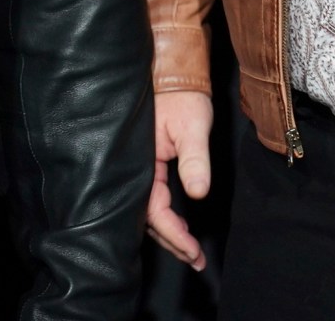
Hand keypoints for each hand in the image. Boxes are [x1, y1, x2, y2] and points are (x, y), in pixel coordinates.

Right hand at [146, 90, 213, 270]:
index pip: (155, 211)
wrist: (173, 75)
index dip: (174, 235)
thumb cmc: (182, 97)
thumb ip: (195, 160)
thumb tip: (198, 192)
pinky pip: (150, 199)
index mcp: (142, 163)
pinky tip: (175, 227)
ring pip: (148, 211)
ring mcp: (139, 169)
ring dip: (168, 233)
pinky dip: (163, 217)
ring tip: (189, 252)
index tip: (193, 252)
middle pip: (148, 218)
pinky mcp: (145, 166)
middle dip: (172, 242)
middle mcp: (136, 169)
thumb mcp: (193, 126)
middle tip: (195, 260)